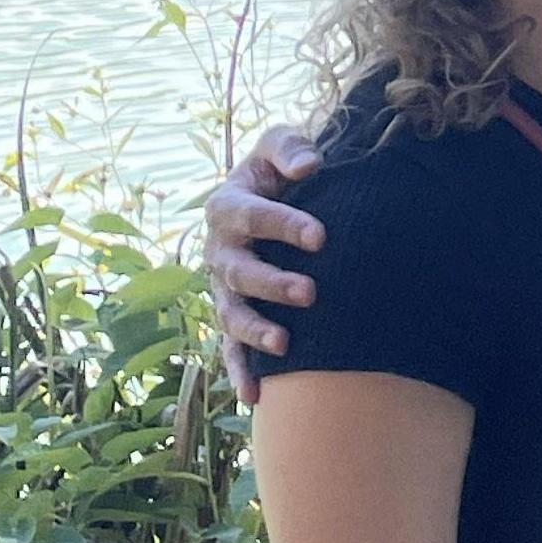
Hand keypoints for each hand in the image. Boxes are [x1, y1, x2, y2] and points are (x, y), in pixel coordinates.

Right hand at [204, 124, 327, 395]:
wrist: (270, 197)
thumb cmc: (280, 171)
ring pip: (232, 314)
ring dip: (256, 330)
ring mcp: (224, 288)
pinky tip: (254, 396)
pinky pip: (232, 349)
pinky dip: (240, 372)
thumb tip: (309, 165)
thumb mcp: (279, 147)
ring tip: (285, 343)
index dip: (284, 225)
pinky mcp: (234, 316)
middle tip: (310, 292)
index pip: (252, 216)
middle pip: (240, 272)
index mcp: (227, 206)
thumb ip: (290, 148)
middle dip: (273, 283)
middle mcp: (220, 251)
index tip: (321, 236)